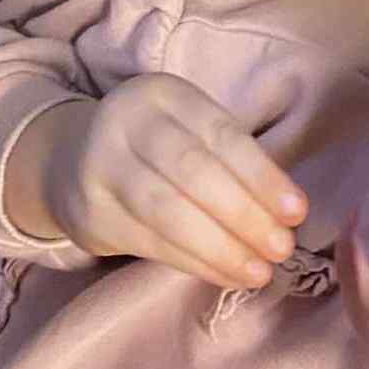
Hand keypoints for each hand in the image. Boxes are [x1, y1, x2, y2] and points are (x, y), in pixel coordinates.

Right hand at [5, 77, 307, 290]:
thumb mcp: (188, 131)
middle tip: (281, 248)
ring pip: (167, 210)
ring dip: (221, 247)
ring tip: (259, 271)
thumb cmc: (155, 148)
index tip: (296, 212)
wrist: (72, 159)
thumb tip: (286, 216)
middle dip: (243, 214)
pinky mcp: (91, 212)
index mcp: (163, 93)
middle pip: (192, 170)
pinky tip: (226, 274)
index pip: (219, 133)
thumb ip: (231, 162)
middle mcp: (126, 120)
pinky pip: (151, 242)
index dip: (260, 174)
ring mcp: (102, 165)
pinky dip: (195, 263)